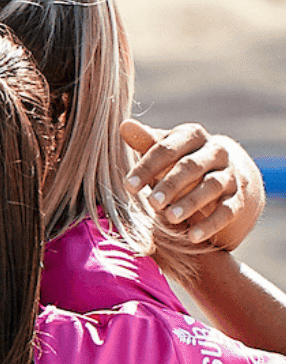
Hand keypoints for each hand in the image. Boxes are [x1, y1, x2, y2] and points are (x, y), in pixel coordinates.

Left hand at [122, 119, 262, 249]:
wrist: (217, 173)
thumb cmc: (176, 160)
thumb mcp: (161, 149)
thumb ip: (145, 142)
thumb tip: (125, 126)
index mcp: (192, 136)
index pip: (168, 148)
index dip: (148, 167)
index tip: (129, 186)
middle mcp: (215, 152)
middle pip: (192, 166)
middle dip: (171, 184)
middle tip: (152, 203)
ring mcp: (230, 175)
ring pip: (212, 186)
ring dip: (191, 203)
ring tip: (170, 218)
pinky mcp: (238, 198)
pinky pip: (228, 211)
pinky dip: (210, 224)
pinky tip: (192, 236)